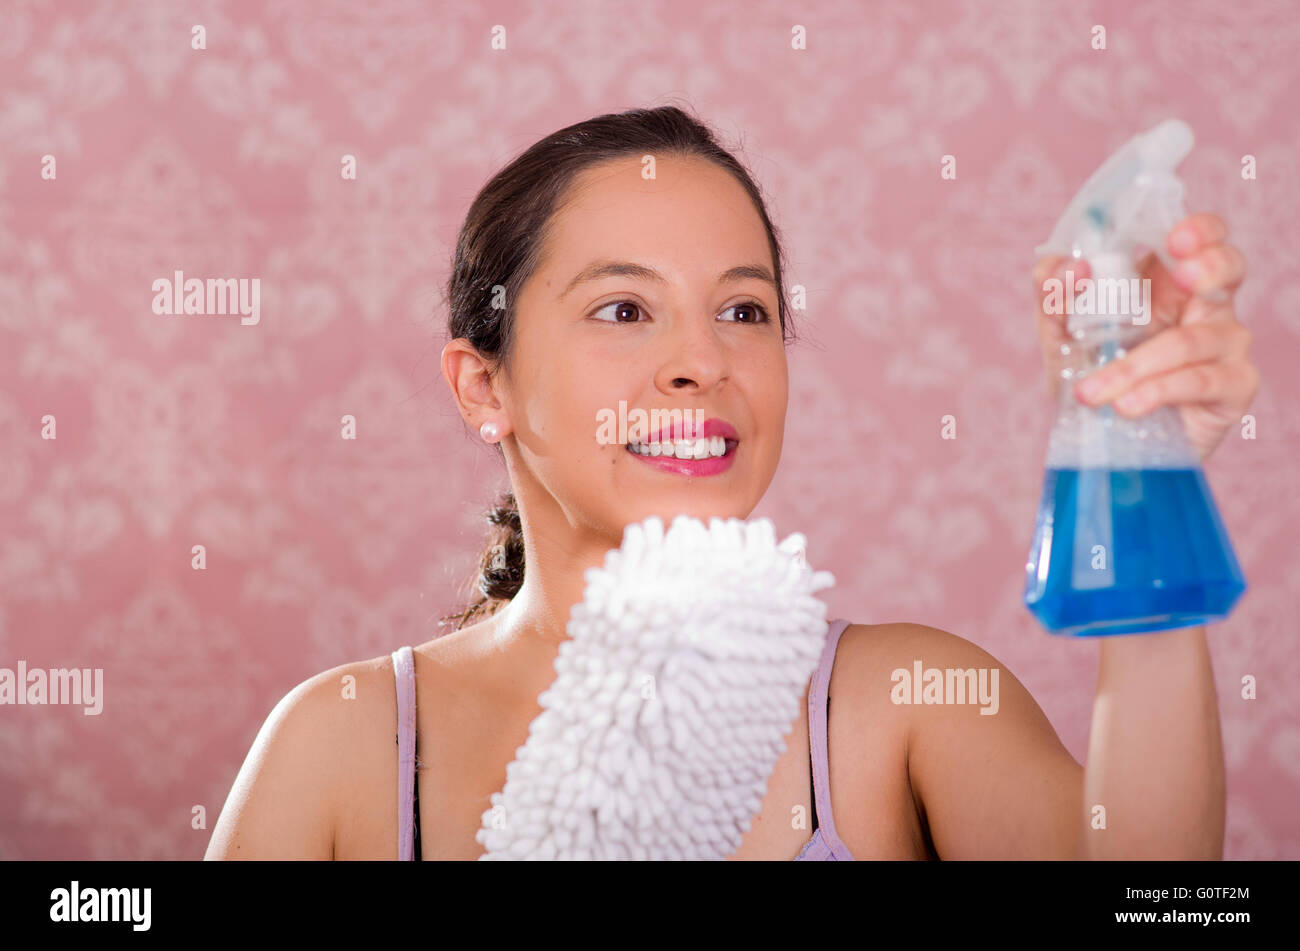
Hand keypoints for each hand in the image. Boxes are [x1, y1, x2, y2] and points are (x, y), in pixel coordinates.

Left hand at [1033, 212, 1258, 461]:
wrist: (1098, 442)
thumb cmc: (1090, 375)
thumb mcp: (1059, 332)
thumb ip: (1053, 293)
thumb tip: (1071, 267)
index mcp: (1168, 281)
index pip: (1200, 236)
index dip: (1198, 229)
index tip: (1173, 239)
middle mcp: (1204, 305)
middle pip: (1229, 267)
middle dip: (1208, 266)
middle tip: (1183, 276)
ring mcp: (1224, 345)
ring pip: (1191, 340)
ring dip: (1133, 367)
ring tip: (1091, 393)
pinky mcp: (1233, 387)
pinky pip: (1199, 381)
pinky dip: (1155, 392)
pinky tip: (1125, 407)